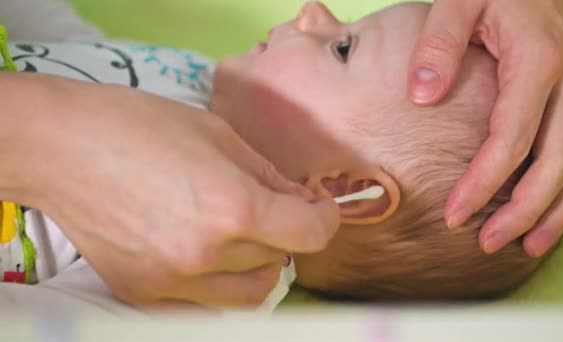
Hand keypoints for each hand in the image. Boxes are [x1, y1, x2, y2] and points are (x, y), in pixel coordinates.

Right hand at [6, 73, 338, 307]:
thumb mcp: (217, 134)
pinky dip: (222, 282)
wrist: (61, 148)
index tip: (320, 208)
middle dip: (284, 232)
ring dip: (258, 263)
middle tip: (268, 207)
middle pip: (279, 259)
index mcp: (231, 207)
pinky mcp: (146, 295)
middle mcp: (207, 254)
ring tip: (239, 232)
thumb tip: (300, 202)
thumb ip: (267, 175)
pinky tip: (207, 251)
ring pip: (250, 292)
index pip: (309, 235)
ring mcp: (174, 282)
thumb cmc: (138, 125)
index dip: (325, 219)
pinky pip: (208, 302)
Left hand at [407, 0, 562, 256]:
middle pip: (555, 162)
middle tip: (490, 243)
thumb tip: (421, 96)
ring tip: (529, 247)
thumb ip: (439, 44)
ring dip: (556, 210)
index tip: (456, 214)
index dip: (484, 181)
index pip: (512, 138)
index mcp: (538, 61)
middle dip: (524, 210)